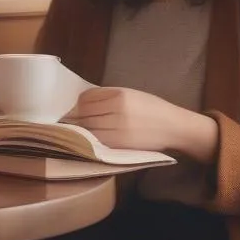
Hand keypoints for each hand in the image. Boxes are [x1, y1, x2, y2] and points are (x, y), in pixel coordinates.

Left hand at [63, 87, 218, 164]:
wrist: (173, 127)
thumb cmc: (152, 109)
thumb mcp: (131, 94)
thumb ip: (107, 97)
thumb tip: (80, 103)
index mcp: (120, 95)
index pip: (86, 98)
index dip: (77, 104)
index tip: (72, 108)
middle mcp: (117, 111)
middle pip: (84, 113)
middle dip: (73, 117)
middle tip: (66, 122)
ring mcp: (118, 129)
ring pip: (87, 128)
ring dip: (77, 130)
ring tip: (72, 131)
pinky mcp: (119, 145)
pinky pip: (96, 141)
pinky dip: (87, 140)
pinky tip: (85, 139)